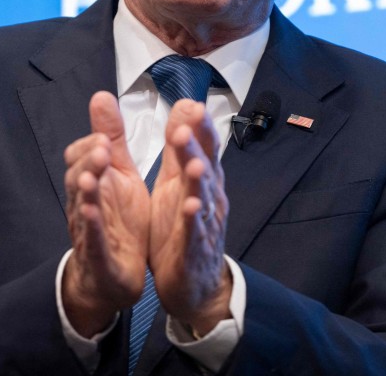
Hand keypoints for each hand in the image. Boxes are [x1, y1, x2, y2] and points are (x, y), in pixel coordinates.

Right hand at [62, 91, 150, 335]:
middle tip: (103, 148)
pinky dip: (91, 228)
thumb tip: (101, 95)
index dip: (91, 146)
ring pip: (82, 208)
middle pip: (78, 179)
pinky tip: (94, 215)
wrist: (113, 277)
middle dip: (89, 162)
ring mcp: (89, 231)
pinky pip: (92, 241)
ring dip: (86, 192)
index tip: (106, 137)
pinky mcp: (99, 256)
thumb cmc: (118, 221)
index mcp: (94, 182)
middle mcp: (85, 203)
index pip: (81, 158)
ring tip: (92, 176)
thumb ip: (112, 138)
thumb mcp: (121, 174)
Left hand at [149, 100, 232, 334]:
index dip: (200, 127)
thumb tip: (186, 104)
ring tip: (194, 163)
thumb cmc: (183, 224)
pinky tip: (191, 208)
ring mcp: (203, 224)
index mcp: (201, 180)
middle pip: (205, 168)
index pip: (204, 148)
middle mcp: (208, 198)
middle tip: (186, 126)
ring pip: (203, 199)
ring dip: (199, 181)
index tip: (193, 104)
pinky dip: (193, 221)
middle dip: (196, 147)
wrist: (192, 281)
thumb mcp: (177, 181)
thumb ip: (180, 145)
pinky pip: (194, 234)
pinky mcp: (193, 250)